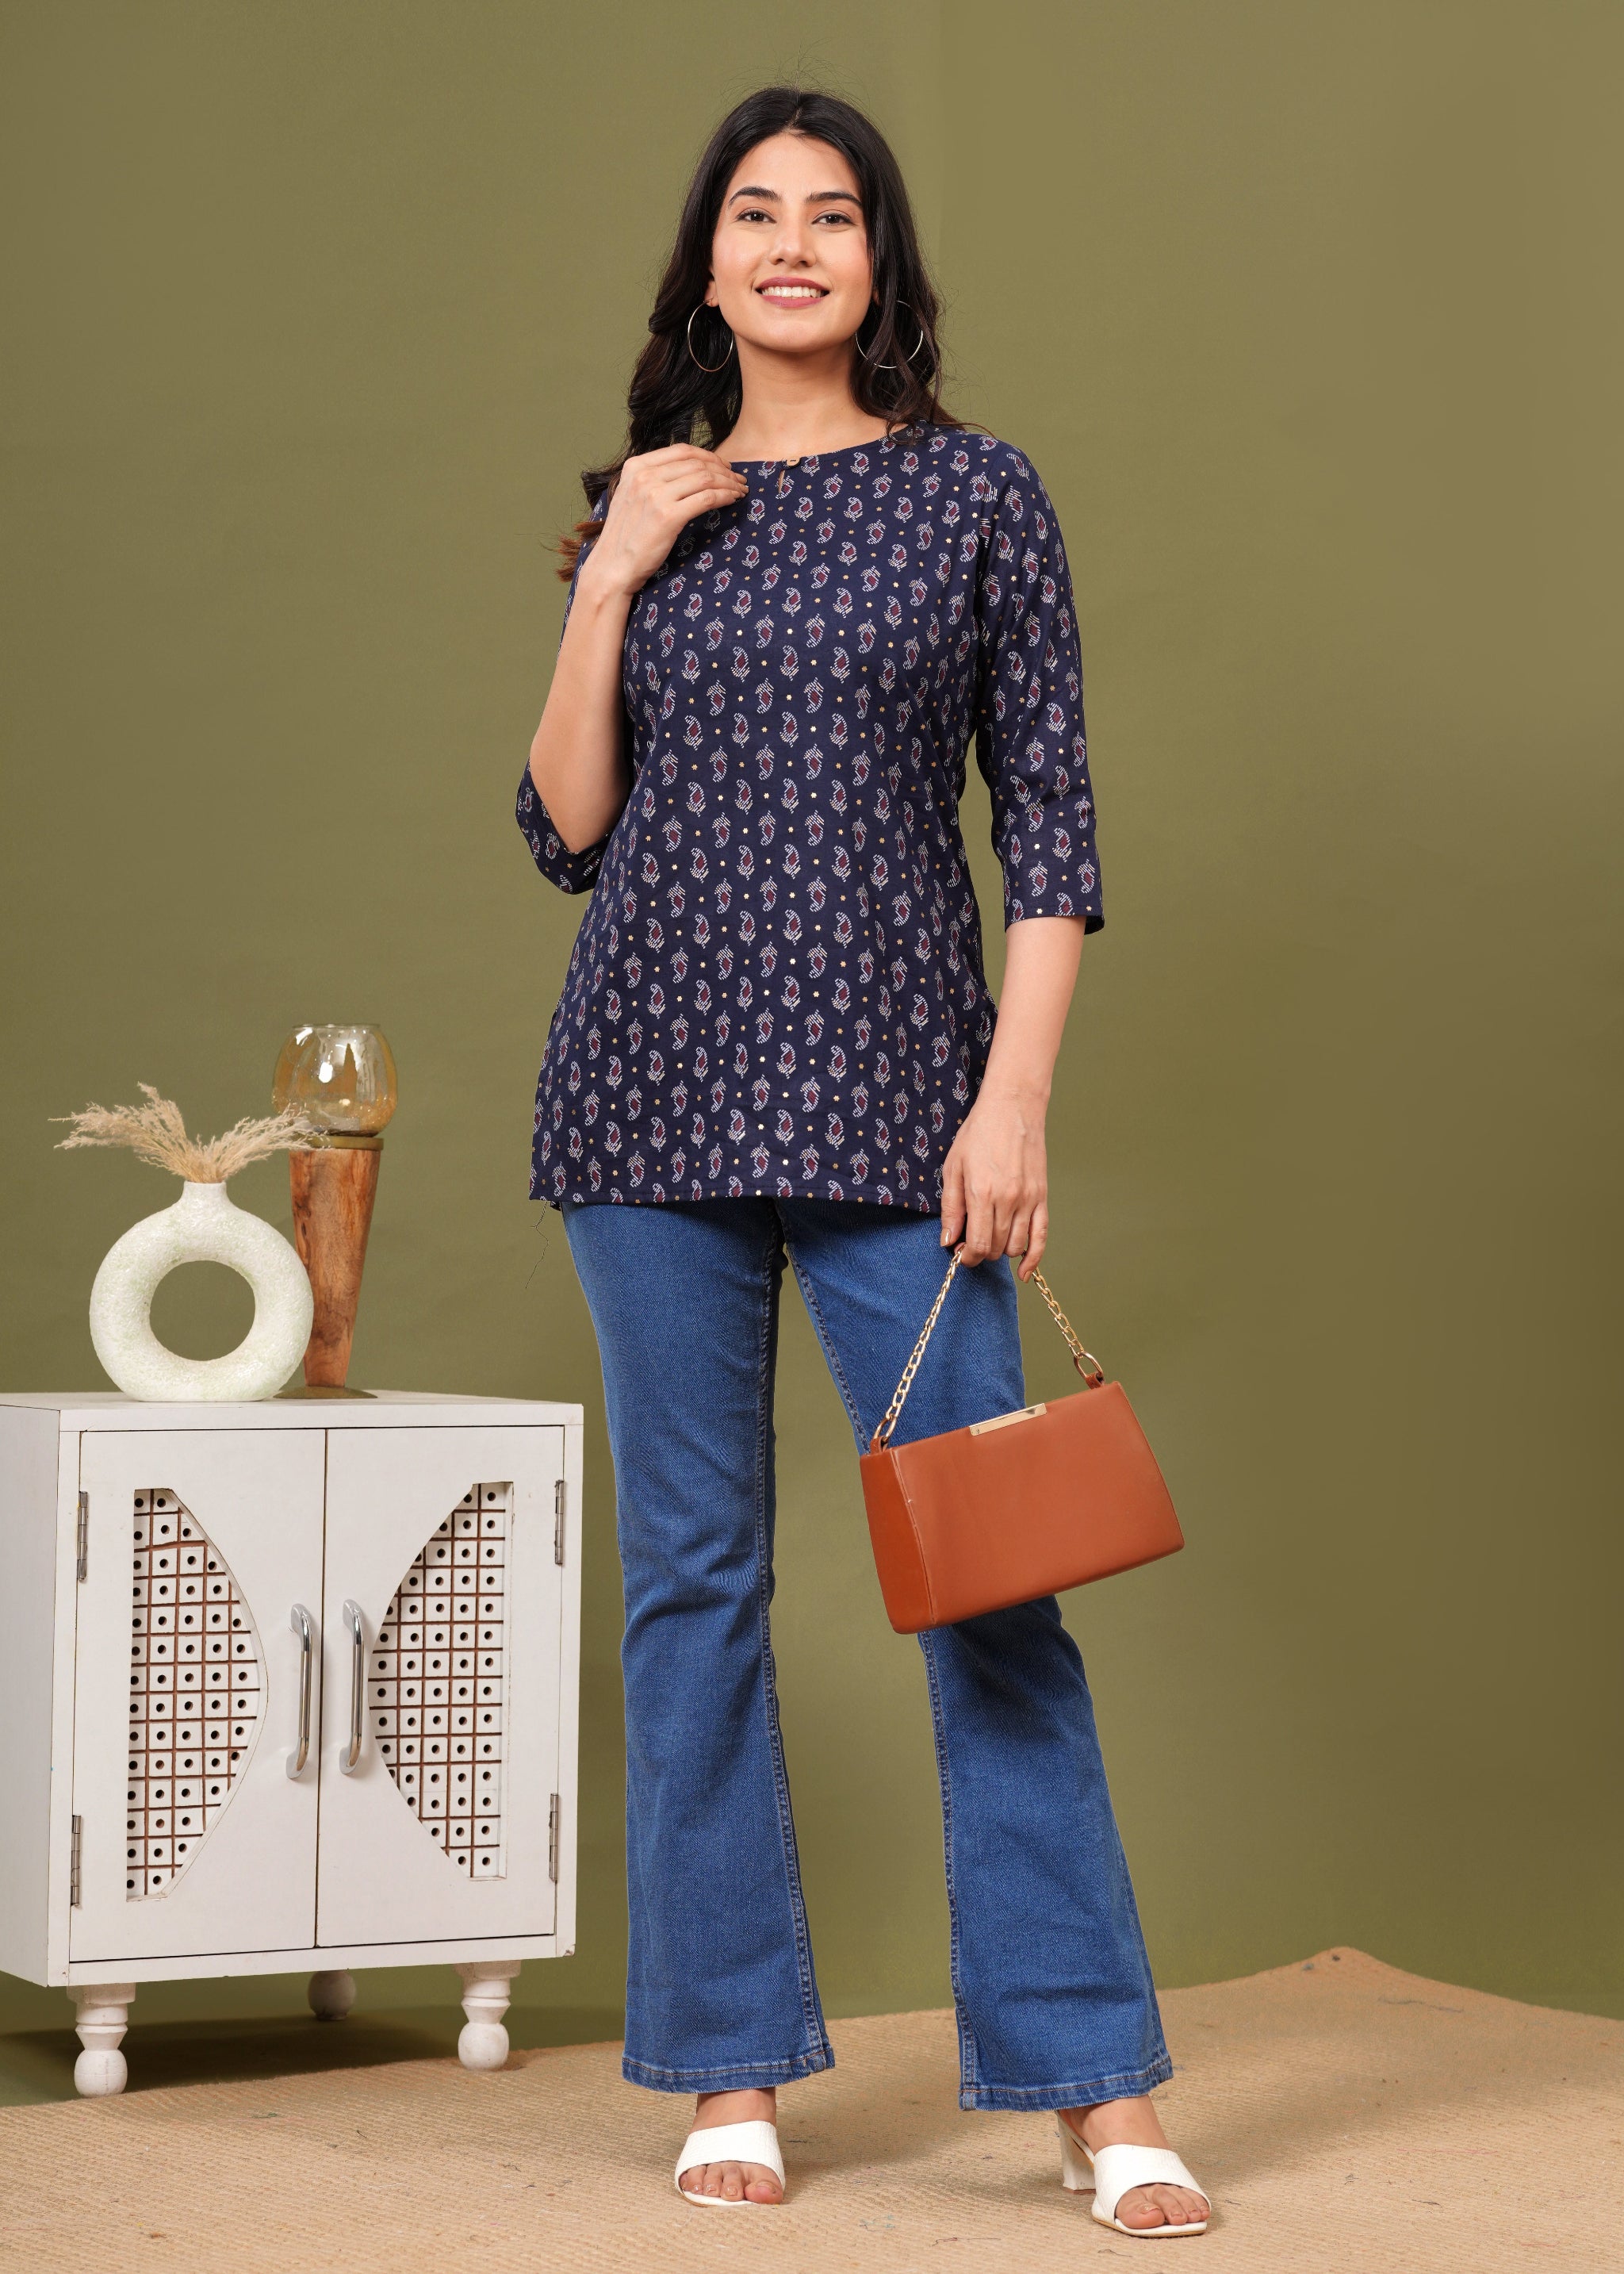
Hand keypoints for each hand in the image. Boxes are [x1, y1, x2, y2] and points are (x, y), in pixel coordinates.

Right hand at [580, 445, 747, 598]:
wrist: (613, 567)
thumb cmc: (625, 537)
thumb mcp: (632, 497)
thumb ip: (652, 480)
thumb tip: (685, 472)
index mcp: (636, 466)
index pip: (682, 450)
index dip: (709, 456)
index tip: (723, 466)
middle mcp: (645, 476)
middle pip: (696, 463)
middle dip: (723, 469)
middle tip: (738, 480)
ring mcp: (656, 495)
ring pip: (705, 478)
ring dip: (729, 483)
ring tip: (740, 490)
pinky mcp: (668, 516)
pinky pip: (706, 498)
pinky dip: (725, 496)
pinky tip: (733, 500)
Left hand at [938, 1086, 1048, 1277]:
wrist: (1012, 1108)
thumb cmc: (979, 1134)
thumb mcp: (953, 1168)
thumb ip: (951, 1208)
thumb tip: (949, 1241)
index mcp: (982, 1193)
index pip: (978, 1244)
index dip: (966, 1255)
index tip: (959, 1252)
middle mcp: (1008, 1200)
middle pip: (996, 1248)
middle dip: (980, 1253)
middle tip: (969, 1242)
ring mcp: (1029, 1200)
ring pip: (1016, 1247)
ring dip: (1001, 1251)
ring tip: (990, 1239)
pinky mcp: (1042, 1197)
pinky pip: (1041, 1237)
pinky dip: (1033, 1258)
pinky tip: (1024, 1271)